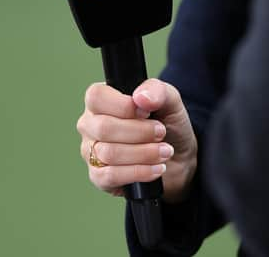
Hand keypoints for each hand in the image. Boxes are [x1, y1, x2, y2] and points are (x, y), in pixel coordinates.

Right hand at [77, 78, 197, 202]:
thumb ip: (157, 91)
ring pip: (108, 153)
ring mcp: (90, 151)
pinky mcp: (98, 177)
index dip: (124, 106)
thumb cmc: (167, 124)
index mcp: (101, 100)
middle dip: (140, 132)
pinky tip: (157, 168)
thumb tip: (140, 97)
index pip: (96, 96)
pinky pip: (110, 176)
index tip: (148, 112)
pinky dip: (139, 172)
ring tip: (165, 151)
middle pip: (103, 127)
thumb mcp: (170, 101)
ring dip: (144, 153)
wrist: (178, 158)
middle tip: (161, 133)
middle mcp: (90, 124)